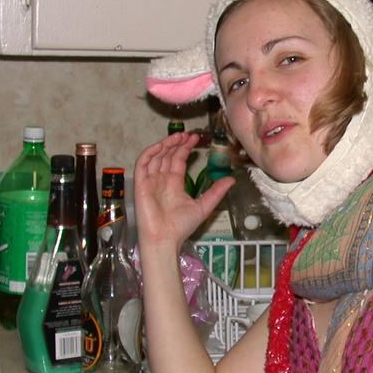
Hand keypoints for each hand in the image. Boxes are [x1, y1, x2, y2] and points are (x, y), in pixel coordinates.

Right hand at [134, 132, 234, 251]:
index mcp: (175, 184)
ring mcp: (151, 181)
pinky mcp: (140, 184)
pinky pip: (142, 164)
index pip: (178, 160)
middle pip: (167, 155)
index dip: (185, 148)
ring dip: (165, 145)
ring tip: (178, 136)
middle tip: (188, 134)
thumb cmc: (181, 227)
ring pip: (156, 156)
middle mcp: (162, 180)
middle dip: (177, 143)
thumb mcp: (203, 206)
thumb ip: (216, 192)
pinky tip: (161, 145)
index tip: (196, 139)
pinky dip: (150, 153)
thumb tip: (231, 180)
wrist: (165, 239)